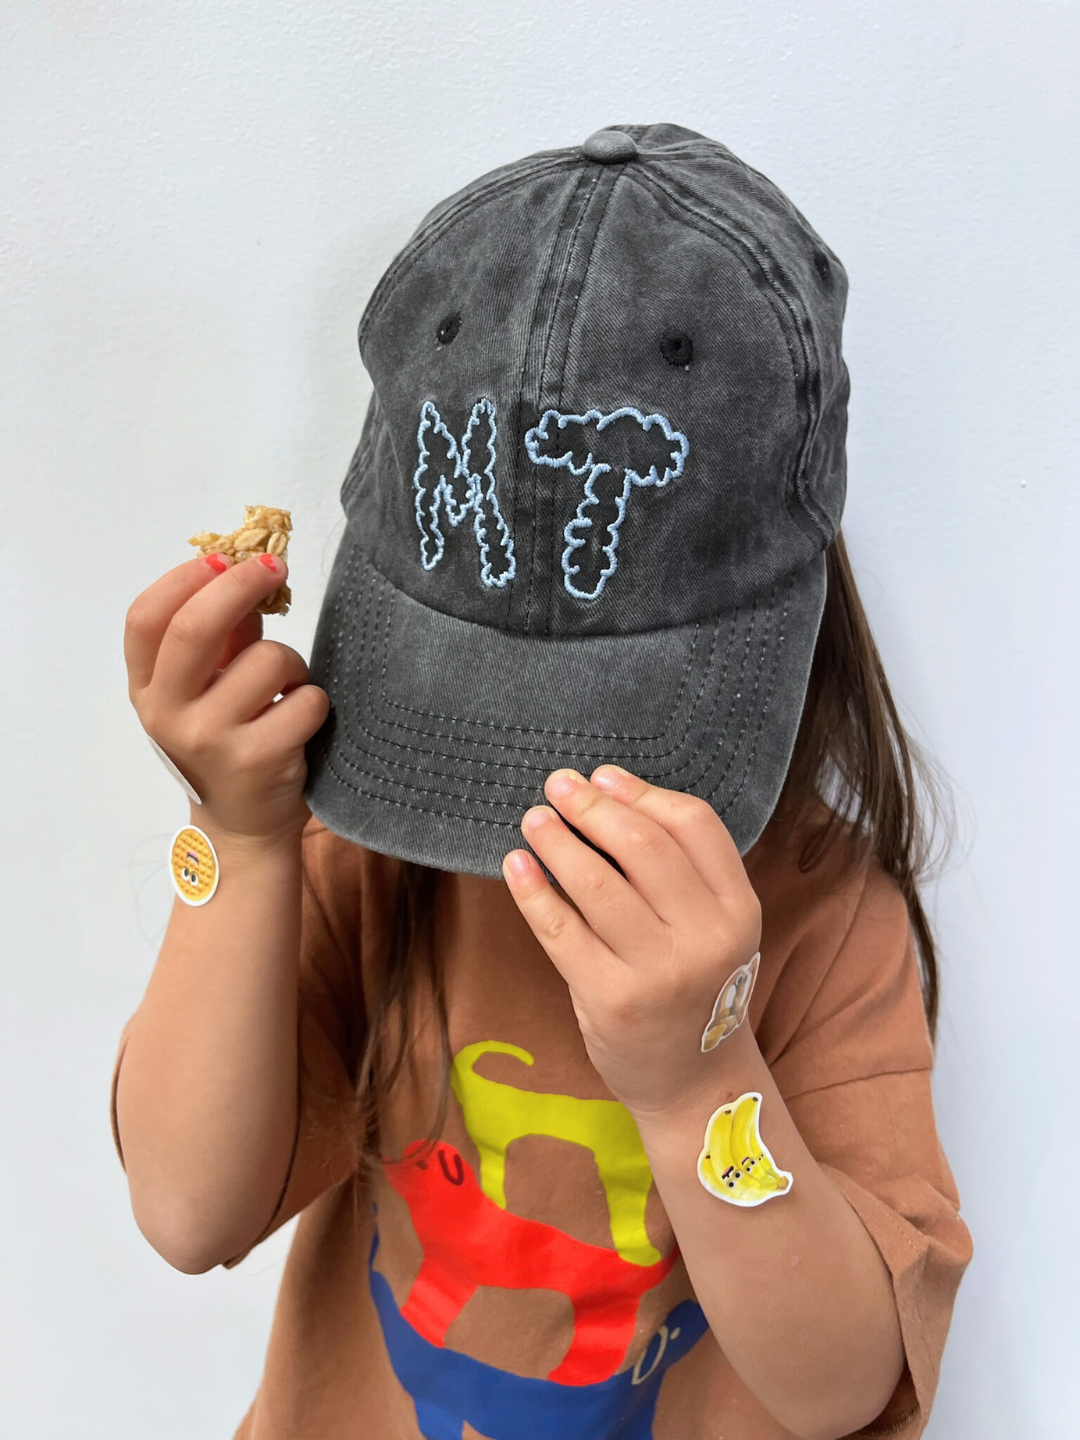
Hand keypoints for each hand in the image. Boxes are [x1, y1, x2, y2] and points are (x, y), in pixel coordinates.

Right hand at [125, 552, 328, 841]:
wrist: (243, 824)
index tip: (222, 558)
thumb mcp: (207, 687)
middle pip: (196, 628)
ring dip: (293, 662)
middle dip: (242, 583)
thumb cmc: (227, 739)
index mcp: (146, 688)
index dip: (185, 579)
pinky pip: (306, 700)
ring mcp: (209, 739)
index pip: (146, 618)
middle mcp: (167, 714)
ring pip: (268, 659)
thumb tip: (244, 565)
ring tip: (288, 688)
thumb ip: (220, 634)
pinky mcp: (257, 760)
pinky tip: (300, 721)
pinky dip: (315, 701)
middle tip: (275, 565)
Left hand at [503, 766, 761, 1118]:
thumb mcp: (715, 927)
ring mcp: (658, 971)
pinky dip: (532, 891)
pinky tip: (516, 865)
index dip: (642, 792)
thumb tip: (606, 792)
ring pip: (596, 882)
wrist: (694, 1082)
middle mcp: (706, 938)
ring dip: (557, 840)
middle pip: (642, 845)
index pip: (694, 824)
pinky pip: (560, 931)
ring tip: (534, 819)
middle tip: (557, 785)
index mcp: (738, 909)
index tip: (603, 776)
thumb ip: (680, 870)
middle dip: (592, 807)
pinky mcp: (610, 999)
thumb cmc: (695, 987)